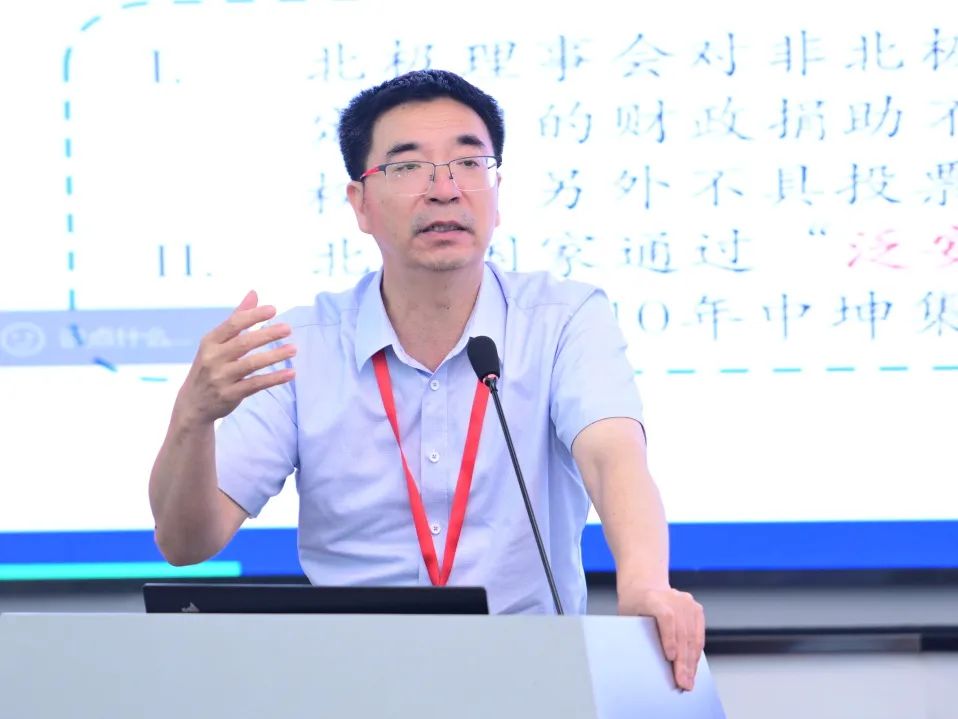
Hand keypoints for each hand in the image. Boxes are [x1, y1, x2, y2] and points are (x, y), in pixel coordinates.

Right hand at [174, 290, 296, 426]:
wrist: (193, 403)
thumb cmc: (211, 365)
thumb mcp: (217, 342)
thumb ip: (237, 318)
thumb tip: (254, 293)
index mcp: (210, 341)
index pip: (232, 324)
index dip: (253, 316)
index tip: (273, 309)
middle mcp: (213, 358)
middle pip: (243, 343)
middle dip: (267, 335)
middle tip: (288, 328)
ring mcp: (221, 378)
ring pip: (251, 364)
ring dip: (274, 356)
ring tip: (293, 349)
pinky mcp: (230, 395)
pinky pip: (256, 384)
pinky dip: (274, 378)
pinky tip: (291, 373)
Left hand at [618, 586, 704, 690]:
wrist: (643, 585)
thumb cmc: (633, 605)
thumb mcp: (627, 616)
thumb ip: (637, 634)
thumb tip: (644, 664)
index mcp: (651, 598)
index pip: (666, 617)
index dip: (670, 638)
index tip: (670, 657)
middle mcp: (672, 598)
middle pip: (681, 632)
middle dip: (683, 661)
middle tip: (683, 682)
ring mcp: (686, 602)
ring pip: (692, 636)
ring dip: (691, 661)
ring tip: (689, 679)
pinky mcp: (695, 608)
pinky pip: (698, 634)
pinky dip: (696, 652)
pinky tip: (693, 666)